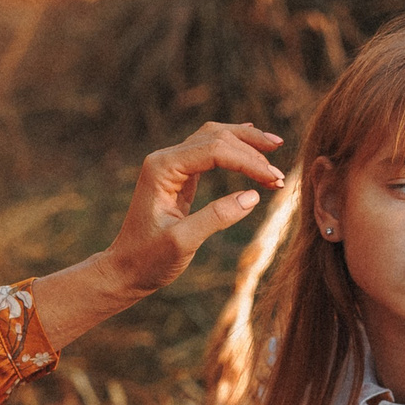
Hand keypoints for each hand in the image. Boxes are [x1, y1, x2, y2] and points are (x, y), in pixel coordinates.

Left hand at [101, 121, 287, 296]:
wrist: (125, 269)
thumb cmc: (148, 259)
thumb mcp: (183, 242)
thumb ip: (216, 217)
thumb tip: (253, 196)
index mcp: (162, 168)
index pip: (214, 150)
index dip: (248, 162)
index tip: (275, 180)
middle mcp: (165, 159)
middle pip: (216, 135)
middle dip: (251, 151)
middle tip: (280, 173)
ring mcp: (171, 165)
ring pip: (214, 137)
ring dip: (246, 144)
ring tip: (275, 148)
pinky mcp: (179, 176)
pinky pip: (210, 151)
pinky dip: (234, 148)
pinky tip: (252, 143)